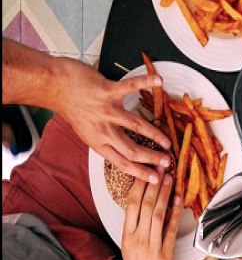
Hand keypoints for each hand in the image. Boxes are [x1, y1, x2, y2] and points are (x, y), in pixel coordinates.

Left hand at [54, 57, 171, 183]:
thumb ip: (105, 141)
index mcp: (98, 142)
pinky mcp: (107, 91)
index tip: (156, 178)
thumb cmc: (72, 108)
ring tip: (167, 141)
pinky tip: (159, 81)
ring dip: (155, 134)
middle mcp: (103, 130)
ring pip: (136, 125)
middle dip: (152, 158)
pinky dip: (146, 82)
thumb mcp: (87, 132)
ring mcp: (106, 110)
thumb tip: (124, 152)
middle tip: (167, 162)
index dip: (141, 172)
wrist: (54, 86)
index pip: (122, 163)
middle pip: (132, 150)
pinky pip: (130, 87)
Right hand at [122, 173, 180, 259]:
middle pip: (146, 206)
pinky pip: (170, 231)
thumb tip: (144, 202)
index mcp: (126, 235)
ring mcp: (151, 247)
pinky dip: (175, 214)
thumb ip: (136, 225)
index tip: (145, 171)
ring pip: (158, 215)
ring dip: (165, 195)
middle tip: (162, 169)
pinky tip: (179, 201)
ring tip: (170, 179)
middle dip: (154, 185)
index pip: (131, 205)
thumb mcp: (129, 245)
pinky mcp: (165, 255)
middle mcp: (137, 239)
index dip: (139, 185)